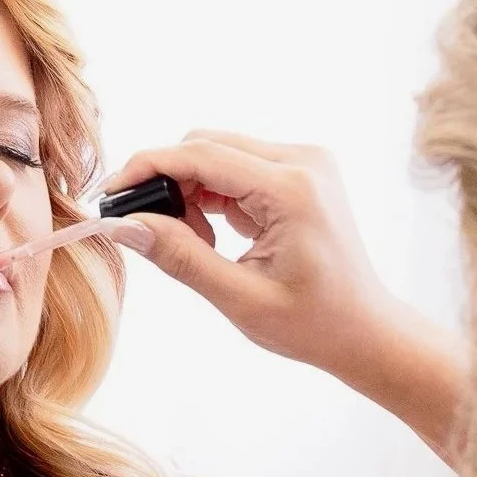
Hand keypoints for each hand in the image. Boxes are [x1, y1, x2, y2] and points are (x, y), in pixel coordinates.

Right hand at [103, 130, 466, 462]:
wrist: (366, 330)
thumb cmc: (312, 324)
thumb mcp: (238, 298)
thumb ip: (179, 256)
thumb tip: (122, 226)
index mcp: (293, 189)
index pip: (201, 154)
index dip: (147, 169)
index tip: (110, 194)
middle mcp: (303, 161)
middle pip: (207, 146)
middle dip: (169, 182)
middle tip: (154, 233)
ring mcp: (305, 163)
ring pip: (219, 154)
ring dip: (191, 191)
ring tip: (196, 244)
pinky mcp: (301, 172)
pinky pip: (238, 167)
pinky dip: (213, 196)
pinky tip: (216, 237)